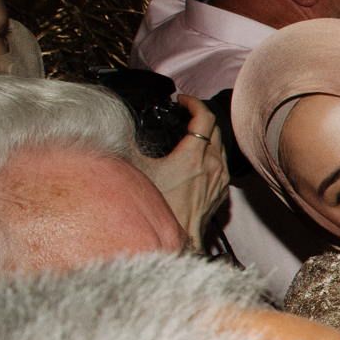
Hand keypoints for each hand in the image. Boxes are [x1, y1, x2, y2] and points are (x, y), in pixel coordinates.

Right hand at [142, 93, 229, 247]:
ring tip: (189, 133)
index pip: (204, 116)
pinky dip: (211, 153)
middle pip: (215, 127)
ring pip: (220, 145)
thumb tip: (118, 131)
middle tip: (183, 114)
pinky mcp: (221, 190)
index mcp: (194, 156)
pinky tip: (196, 157)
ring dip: (207, 134)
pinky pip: (221, 163)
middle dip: (199, 115)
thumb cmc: (159, 210)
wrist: (177, 239)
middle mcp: (212, 165)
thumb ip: (129, 147)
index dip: (192, 102)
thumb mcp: (137, 171)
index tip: (181, 101)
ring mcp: (220, 178)